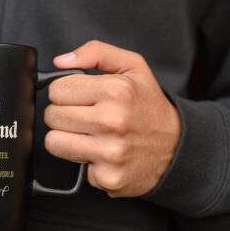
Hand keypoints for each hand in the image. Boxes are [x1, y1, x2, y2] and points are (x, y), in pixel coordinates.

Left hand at [43, 40, 182, 197]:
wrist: (177, 147)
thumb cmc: (149, 106)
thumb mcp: (132, 67)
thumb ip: (96, 52)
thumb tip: (61, 61)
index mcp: (116, 90)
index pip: (57, 89)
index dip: (65, 91)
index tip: (80, 97)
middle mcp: (112, 121)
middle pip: (52, 115)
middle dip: (64, 114)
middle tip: (85, 116)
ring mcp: (110, 152)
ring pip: (53, 142)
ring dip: (67, 138)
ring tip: (88, 134)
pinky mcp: (107, 177)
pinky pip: (73, 166)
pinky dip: (84, 161)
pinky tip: (101, 153)